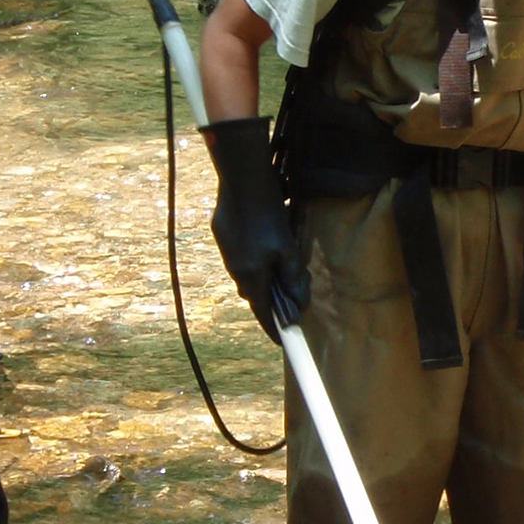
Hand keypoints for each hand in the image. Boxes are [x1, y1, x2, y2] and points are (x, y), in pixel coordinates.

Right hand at [198, 119, 305, 333]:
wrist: (241, 182)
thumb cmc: (267, 216)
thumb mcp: (287, 248)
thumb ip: (293, 277)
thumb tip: (300, 304)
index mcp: (250, 276)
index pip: (262, 312)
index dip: (272, 328)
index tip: (282, 341)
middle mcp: (234, 269)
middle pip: (254, 292)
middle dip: (270, 299)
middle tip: (288, 296)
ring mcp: (226, 252)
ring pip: (246, 273)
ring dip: (261, 275)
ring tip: (278, 266)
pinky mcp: (222, 235)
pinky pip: (239, 256)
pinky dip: (253, 258)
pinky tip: (262, 242)